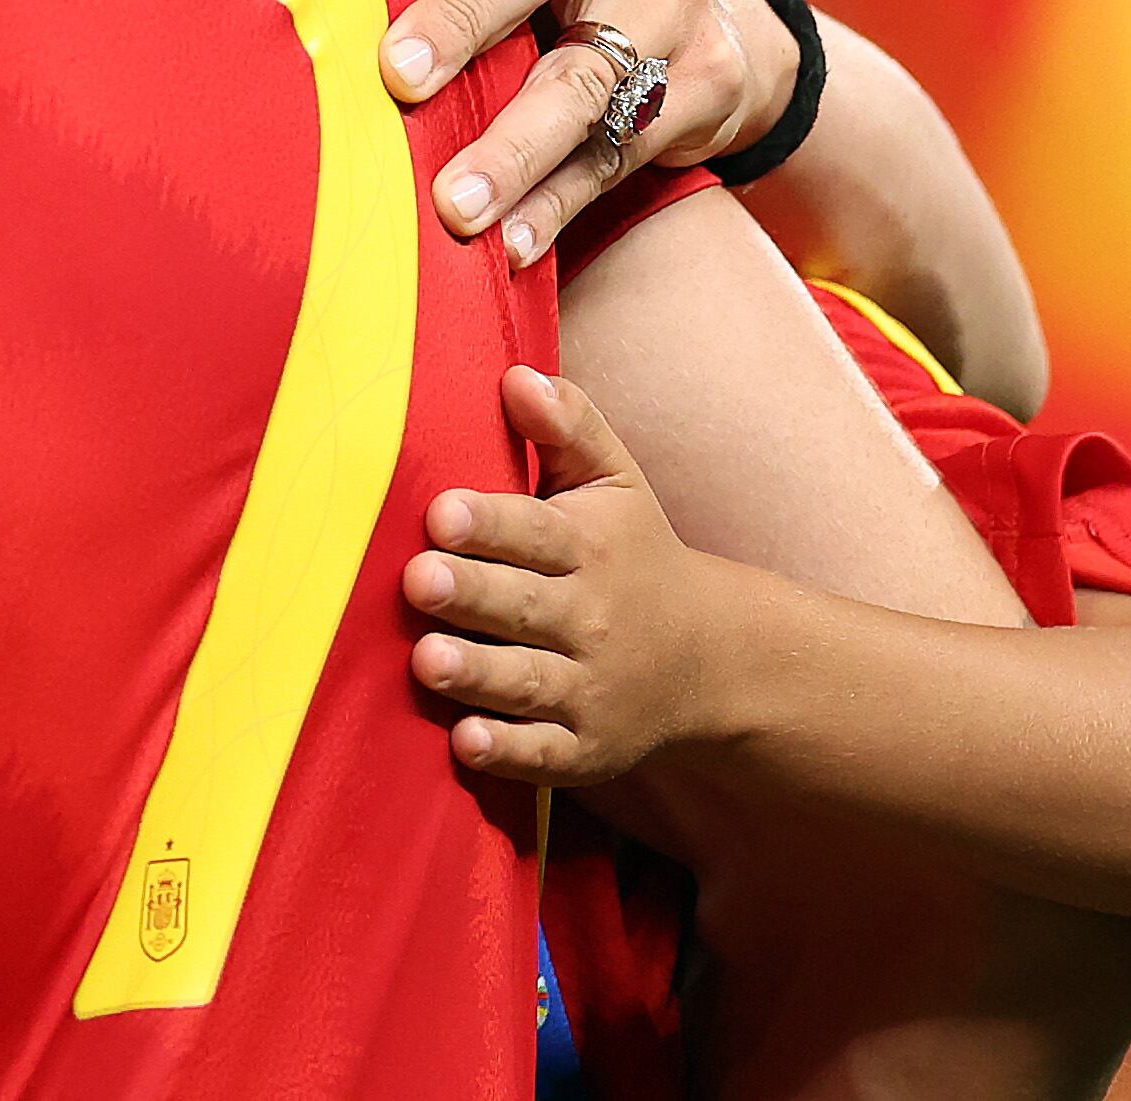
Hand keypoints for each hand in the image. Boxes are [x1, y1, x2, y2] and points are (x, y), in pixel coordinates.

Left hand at [407, 366, 741, 783]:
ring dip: (478, 673)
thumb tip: (517, 376)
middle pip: (523, 606)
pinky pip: (544, 754)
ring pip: (527, 681)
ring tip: (427, 660)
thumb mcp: (615, 483)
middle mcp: (591, 619)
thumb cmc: (633, 554)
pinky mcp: (584, 748)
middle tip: (420, 580)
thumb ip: (569, 427)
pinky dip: (508, 751)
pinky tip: (466, 741)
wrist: (711, 660)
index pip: (536, 533)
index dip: (490, 524)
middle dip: (473, 594)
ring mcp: (589, 689)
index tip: (441, 512)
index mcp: (591, 548)